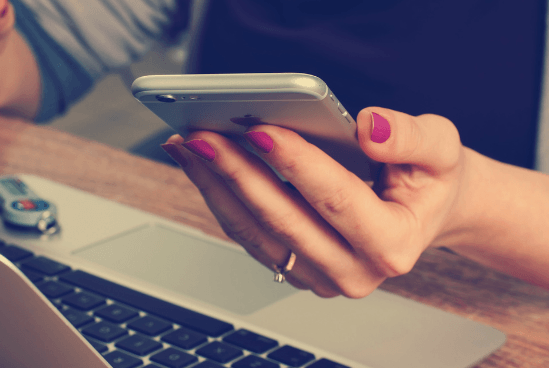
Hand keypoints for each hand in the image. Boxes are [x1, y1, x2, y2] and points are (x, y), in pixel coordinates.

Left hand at [162, 107, 468, 297]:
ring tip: (189, 147)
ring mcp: (321, 276)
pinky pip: (250, 236)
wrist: (422, 211)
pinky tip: (204, 167)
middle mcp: (354, 271)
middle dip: (238, 174)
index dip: (296, 164)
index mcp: (393, 244)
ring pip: (256, 233)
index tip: (260, 130)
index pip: (336, 200)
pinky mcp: (297, 268)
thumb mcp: (441, 149)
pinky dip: (223, 199)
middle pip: (283, 220)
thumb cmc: (429, 180)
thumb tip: (368, 128)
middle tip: (202, 136)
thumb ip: (411, 137)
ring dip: (217, 187)